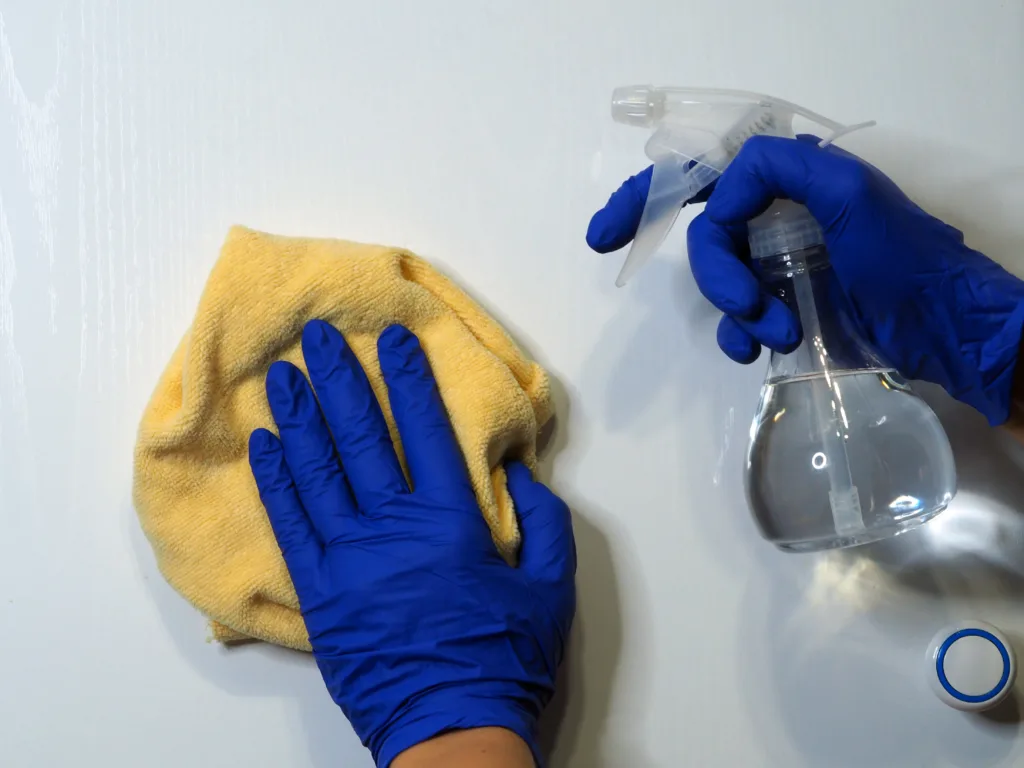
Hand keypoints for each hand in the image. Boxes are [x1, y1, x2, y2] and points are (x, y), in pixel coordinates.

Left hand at [248, 320, 574, 766]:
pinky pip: (291, 524)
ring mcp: (348, 558)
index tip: (391, 339)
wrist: (451, 728)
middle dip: (339, 379)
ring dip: (298, 418)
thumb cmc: (503, 657)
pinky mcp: (319, 590)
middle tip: (317, 336)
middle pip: (359, 437)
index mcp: (450, 521)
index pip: (425, 430)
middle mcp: (392, 527)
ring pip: (316, 472)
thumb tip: (521, 474)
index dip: (409, 379)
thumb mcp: (550, 586)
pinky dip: (276, 481)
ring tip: (281, 376)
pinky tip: (264, 447)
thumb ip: (543, 522)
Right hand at [588, 136, 1023, 424]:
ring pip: (719, 282)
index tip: (603, 237)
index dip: (645, 199)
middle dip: (716, 275)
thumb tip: (721, 201)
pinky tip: (757, 347)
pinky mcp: (785, 304)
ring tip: (779, 329)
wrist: (942, 329)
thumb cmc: (902, 259)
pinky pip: (735, 319)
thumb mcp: (851, 194)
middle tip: (746, 305)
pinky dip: (738, 335)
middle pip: (705, 236)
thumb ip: (780, 170)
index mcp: (787, 180)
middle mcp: (776, 215)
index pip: (702, 176)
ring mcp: (778, 262)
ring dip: (738, 309)